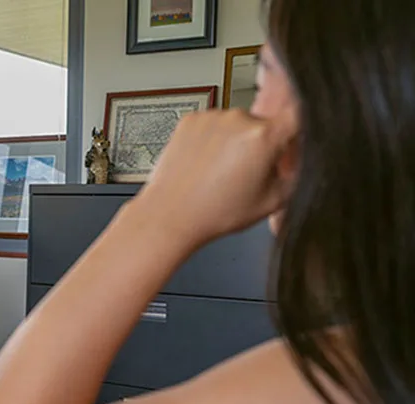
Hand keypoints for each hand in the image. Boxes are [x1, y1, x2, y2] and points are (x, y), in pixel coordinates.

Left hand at [136, 107, 297, 246]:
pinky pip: (211, 125)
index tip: (297, 133)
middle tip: (246, 173)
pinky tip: (204, 165)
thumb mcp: (272, 201)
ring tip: (219, 173)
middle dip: (260, 145)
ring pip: (235, 125)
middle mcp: (238, 119)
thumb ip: (297, 174)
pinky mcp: (190, 120)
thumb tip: (307, 158)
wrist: (171, 215)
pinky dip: (210, 140)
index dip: (300, 125)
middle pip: (263, 125)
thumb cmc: (215, 213)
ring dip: (233, 142)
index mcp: (263, 137)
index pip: (297, 115)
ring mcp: (212, 117)